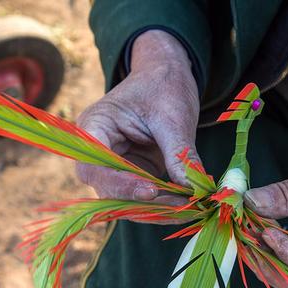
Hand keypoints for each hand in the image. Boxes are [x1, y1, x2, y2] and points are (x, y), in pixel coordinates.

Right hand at [76, 30, 200, 204]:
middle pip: (108, 191)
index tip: (151, 191)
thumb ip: (179, 154)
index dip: (120, 184)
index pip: (95, 167)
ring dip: (156, 210)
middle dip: (143, 203)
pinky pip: (143, 198)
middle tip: (180, 207)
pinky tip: (187, 206)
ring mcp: (115, 167)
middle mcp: (98, 152)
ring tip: (189, 208)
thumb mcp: (174, 118)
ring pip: (126, 201)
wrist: (166, 77)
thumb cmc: (163, 86)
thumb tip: (193, 189)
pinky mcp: (133, 176)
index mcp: (94, 127)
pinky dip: (164, 206)